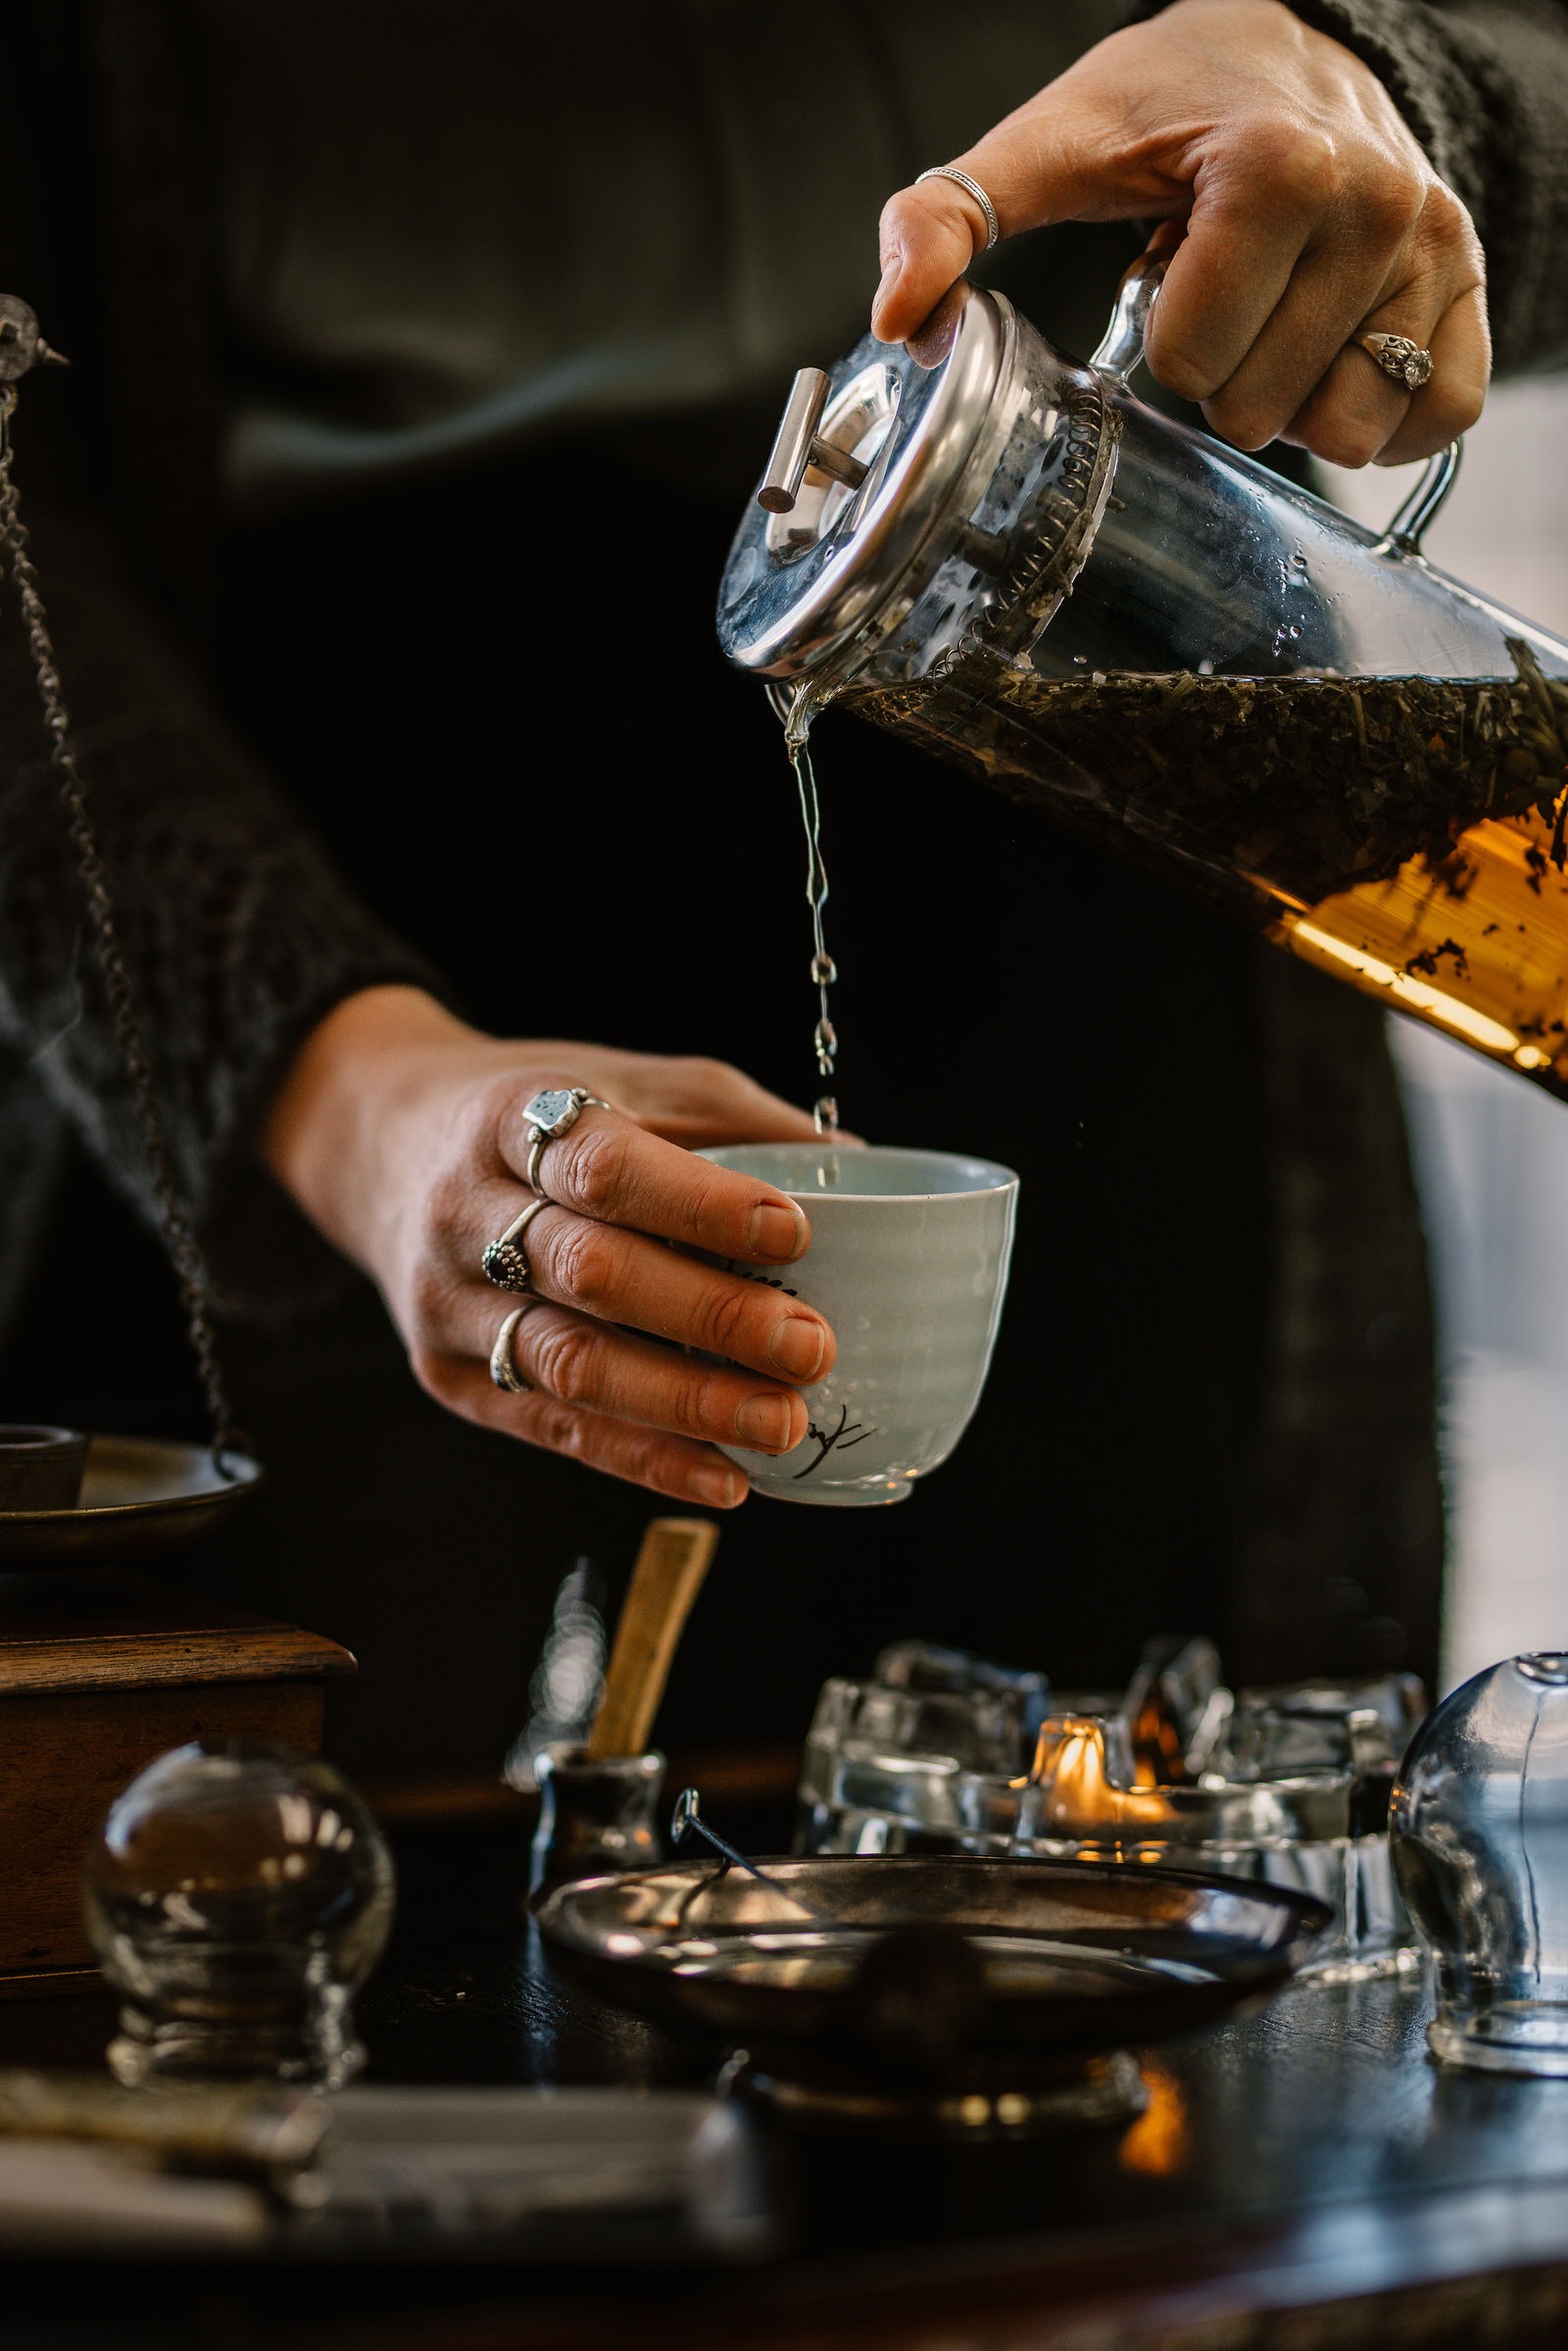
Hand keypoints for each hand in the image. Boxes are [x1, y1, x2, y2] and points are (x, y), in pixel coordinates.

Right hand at [262, 986, 836, 1507]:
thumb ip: (731, 1118)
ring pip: (570, 1364)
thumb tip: (861, 1167)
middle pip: (592, 1275)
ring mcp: (448, 1302)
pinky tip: (723, 1478)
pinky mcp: (447, 1375)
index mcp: (512, 1118)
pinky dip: (643, 1459)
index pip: (606, 1168)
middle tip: (811, 1347)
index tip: (795, 1229)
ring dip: (685, 1405)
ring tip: (781, 1426)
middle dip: (710, 1317)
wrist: (377, 1147)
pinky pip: (552, 1427)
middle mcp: (466, 1212)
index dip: (701, 1203)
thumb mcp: (618, 1079)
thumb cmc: (530, 1113)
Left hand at [873, 0, 1487, 465]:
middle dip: (1225, 379)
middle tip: (1225, 302)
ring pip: (1352, 426)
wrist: (1288, 46)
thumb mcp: (1050, 144)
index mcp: (1274, 171)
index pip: (1194, 360)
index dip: (1161, 343)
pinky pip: (1436, 418)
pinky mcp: (1467, 289)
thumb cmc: (1168, 102)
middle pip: (1265, 409)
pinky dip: (1382, 419)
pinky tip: (1335, 361)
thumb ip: (951, 214)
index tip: (1169, 279)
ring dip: (1298, 404)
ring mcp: (1432, 249)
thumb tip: (896, 312)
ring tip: (1280, 323)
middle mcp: (1375, 205)